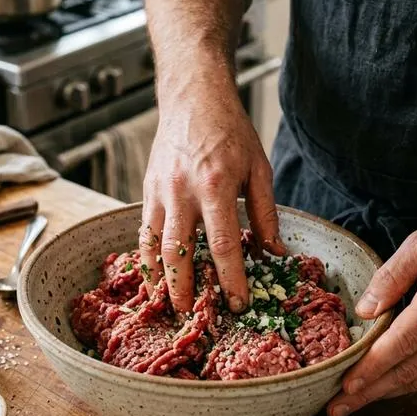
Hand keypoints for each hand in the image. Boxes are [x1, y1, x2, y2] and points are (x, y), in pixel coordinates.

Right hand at [140, 67, 283, 313]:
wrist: (193, 99)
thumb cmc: (230, 133)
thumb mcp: (258, 169)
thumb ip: (265, 213)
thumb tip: (274, 253)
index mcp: (216, 187)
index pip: (223, 245)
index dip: (231, 280)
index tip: (238, 304)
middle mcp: (182, 192)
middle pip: (179, 253)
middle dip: (185, 290)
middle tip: (194, 316)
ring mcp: (159, 192)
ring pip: (153, 246)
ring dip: (160, 280)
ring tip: (168, 305)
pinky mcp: (147, 190)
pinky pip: (143, 231)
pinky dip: (146, 258)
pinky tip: (153, 276)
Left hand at [328, 214, 416, 415]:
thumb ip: (392, 276)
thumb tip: (365, 312)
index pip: (402, 342)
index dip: (373, 367)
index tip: (346, 385)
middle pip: (410, 368)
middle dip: (371, 392)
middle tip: (337, 409)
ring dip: (387, 393)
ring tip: (353, 404)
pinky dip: (409, 382)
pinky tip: (384, 387)